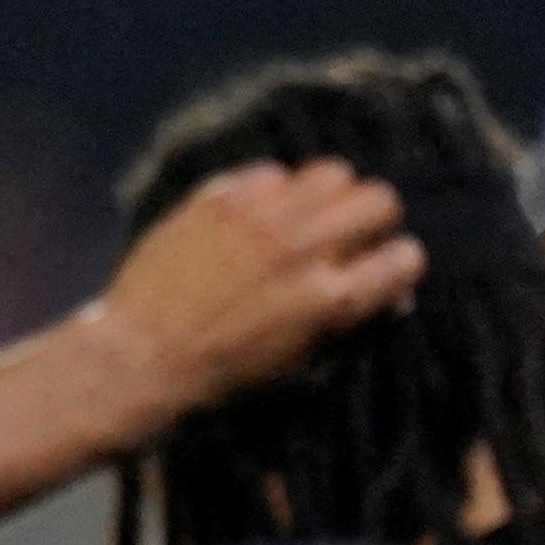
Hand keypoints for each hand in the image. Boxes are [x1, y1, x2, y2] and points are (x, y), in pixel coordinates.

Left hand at [93, 159, 425, 421]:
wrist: (139, 357)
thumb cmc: (221, 373)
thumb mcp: (298, 361)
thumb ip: (347, 319)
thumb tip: (389, 291)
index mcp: (331, 298)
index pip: (405, 256)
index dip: (398, 264)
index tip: (383, 268)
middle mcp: (304, 249)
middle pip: (378, 198)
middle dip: (372, 219)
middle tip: (348, 237)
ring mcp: (261, 218)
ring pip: (332, 172)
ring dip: (328, 195)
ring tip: (305, 219)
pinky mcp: (220, 199)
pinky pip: (270, 172)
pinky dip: (273, 191)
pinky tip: (257, 216)